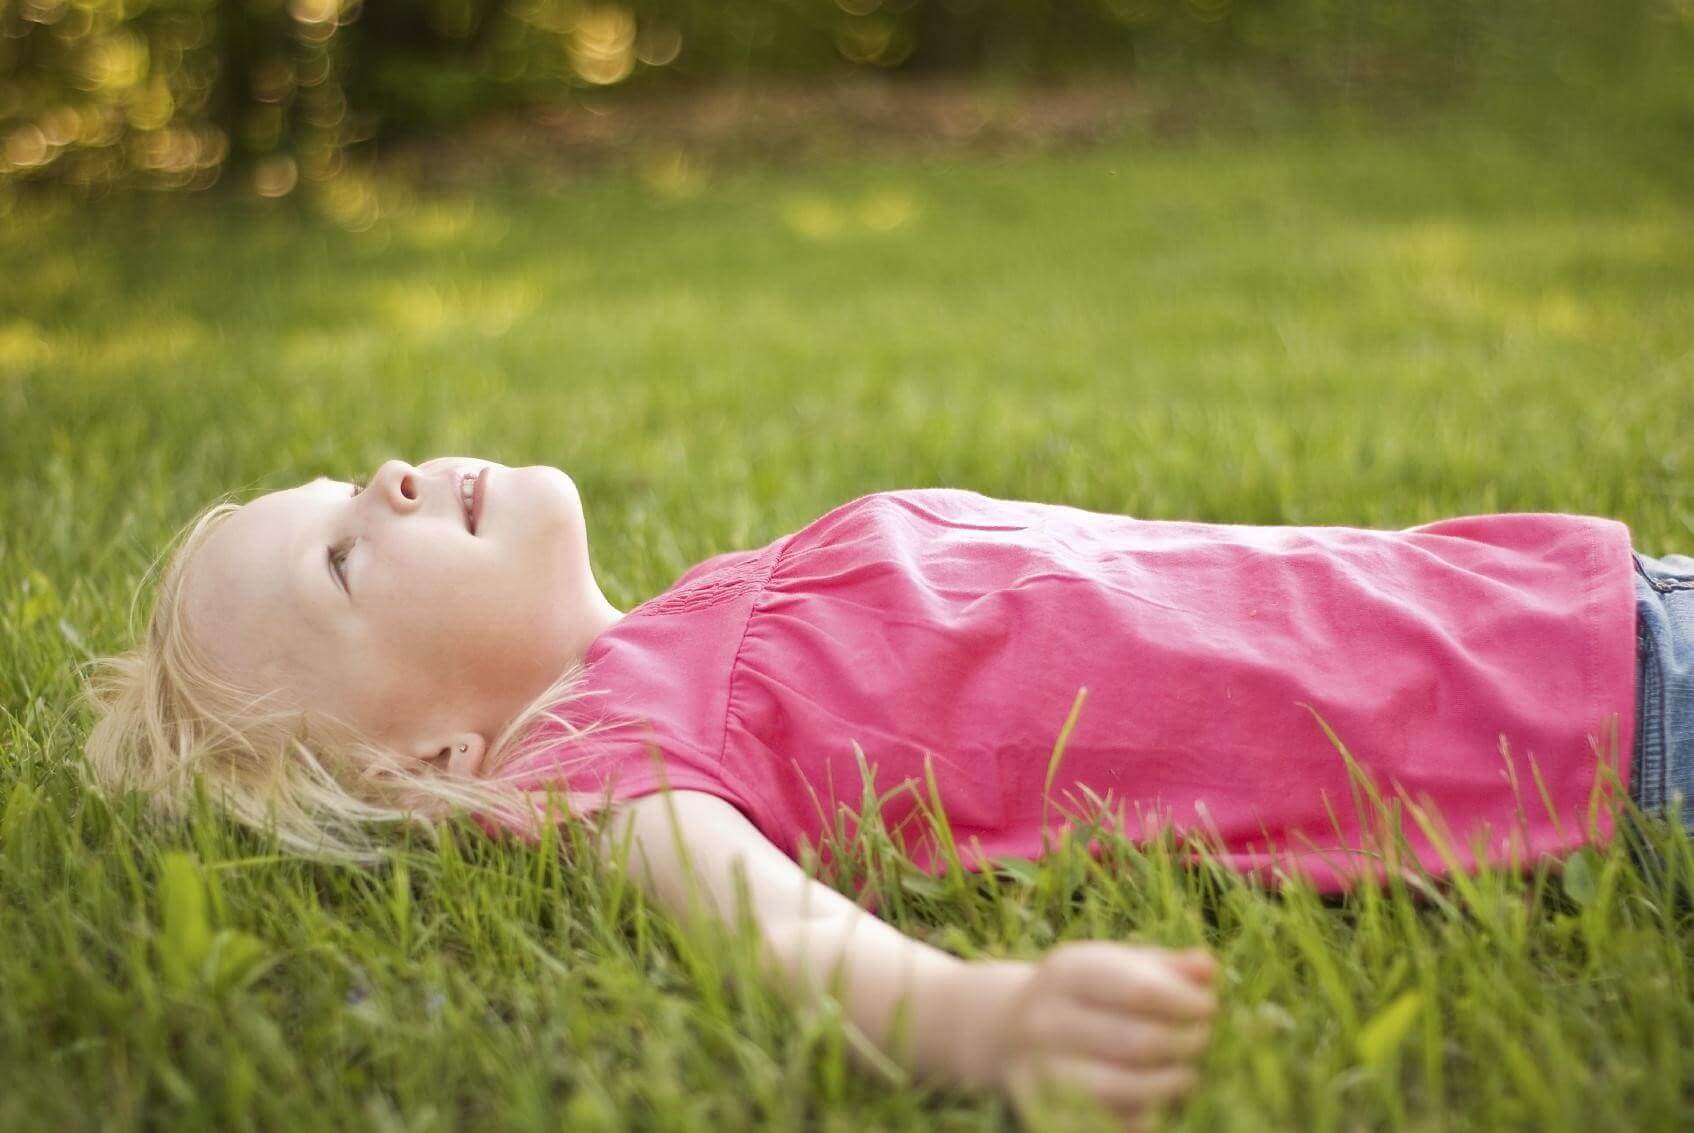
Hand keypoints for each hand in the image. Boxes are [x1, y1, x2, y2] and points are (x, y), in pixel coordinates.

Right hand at [971, 942, 1218, 1128]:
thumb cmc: (1083, 993)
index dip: (1187, 1003)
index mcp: (1066, 974)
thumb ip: (1165, 966)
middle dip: (1186, 1044)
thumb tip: (1207, 969)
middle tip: (1202, 1039)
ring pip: (1127, 1091)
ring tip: (1185, 1073)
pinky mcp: (1048, 1115)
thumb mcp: (1115, 964)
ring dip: (1172, 1084)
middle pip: (1139, 1043)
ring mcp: (1043, 1074)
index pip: (1140, 991)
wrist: (1008, 1032)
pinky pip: (1114, 1125)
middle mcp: (1046, 1022)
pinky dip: (1146, 1116)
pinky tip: (1154, 1100)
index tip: (1208, 1007)